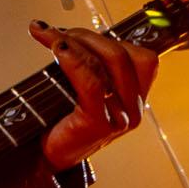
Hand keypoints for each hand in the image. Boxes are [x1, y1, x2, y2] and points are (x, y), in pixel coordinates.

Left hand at [34, 22, 158, 169]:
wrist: (48, 156)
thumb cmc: (64, 118)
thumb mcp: (84, 86)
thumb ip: (89, 62)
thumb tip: (65, 31)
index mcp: (137, 96)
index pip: (140, 56)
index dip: (108, 38)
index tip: (74, 33)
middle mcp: (135, 107)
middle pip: (122, 54)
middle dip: (87, 36)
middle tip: (54, 34)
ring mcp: (122, 117)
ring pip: (111, 62)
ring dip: (77, 43)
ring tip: (50, 37)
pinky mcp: (101, 123)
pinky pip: (93, 82)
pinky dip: (75, 61)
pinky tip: (58, 50)